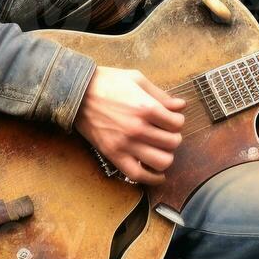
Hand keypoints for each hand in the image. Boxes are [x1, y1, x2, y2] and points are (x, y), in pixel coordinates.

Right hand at [75, 67, 185, 185]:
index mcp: (147, 107)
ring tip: (160, 150)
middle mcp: (138, 128)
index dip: (177, 121)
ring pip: (161, 161)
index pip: (177, 123)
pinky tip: (158, 174)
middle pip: (173, 142)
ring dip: (166, 156)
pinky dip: (152, 178)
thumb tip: (181, 106)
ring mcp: (126, 144)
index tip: (171, 119)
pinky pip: (138, 175)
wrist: (76, 92)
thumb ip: (161, 95)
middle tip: (166, 133)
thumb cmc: (107, 82)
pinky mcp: (113, 155)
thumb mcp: (137, 80)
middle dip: (173, 137)